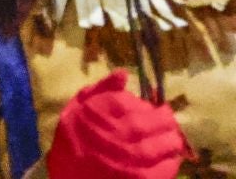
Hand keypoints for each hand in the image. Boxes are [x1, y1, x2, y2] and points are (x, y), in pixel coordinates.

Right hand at [44, 70, 188, 178]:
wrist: (68, 175)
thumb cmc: (72, 139)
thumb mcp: (78, 106)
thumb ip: (102, 89)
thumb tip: (124, 73)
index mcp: (105, 113)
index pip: (142, 105)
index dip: (153, 106)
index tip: (157, 108)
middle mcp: (123, 134)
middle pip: (160, 124)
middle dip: (167, 122)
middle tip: (167, 123)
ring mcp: (134, 159)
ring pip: (167, 146)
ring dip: (172, 141)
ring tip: (168, 140)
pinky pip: (167, 169)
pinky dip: (171, 162)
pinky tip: (165, 158)